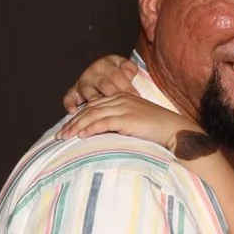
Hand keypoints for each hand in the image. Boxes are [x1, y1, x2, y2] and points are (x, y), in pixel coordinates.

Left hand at [59, 90, 177, 148]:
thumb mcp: (136, 122)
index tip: (67, 127)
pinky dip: (90, 128)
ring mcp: (123, 107)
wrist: (173, 129)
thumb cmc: (157, 129)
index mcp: (121, 97)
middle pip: (90, 109)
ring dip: (76, 126)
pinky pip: (103, 122)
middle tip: (60, 134)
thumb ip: (121, 122)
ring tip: (65, 136)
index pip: (94, 105)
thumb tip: (108, 133)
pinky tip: (81, 135)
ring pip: (93, 115)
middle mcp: (120, 99)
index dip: (78, 116)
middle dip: (73, 121)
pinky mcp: (127, 118)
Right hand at [63, 53, 139, 112]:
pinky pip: (69, 98)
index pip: (117, 75)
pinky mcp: (73, 92)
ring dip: (94, 102)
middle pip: (103, 84)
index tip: (136, 96)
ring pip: (88, 92)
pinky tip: (73, 111)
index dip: (127, 86)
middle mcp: (92, 72)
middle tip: (122, 107)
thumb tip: (129, 73)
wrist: (102, 77)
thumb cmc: (117, 76)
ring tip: (100, 113)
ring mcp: (82, 82)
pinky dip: (69, 104)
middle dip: (113, 95)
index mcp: (106, 64)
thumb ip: (129, 68)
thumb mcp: (124, 67)